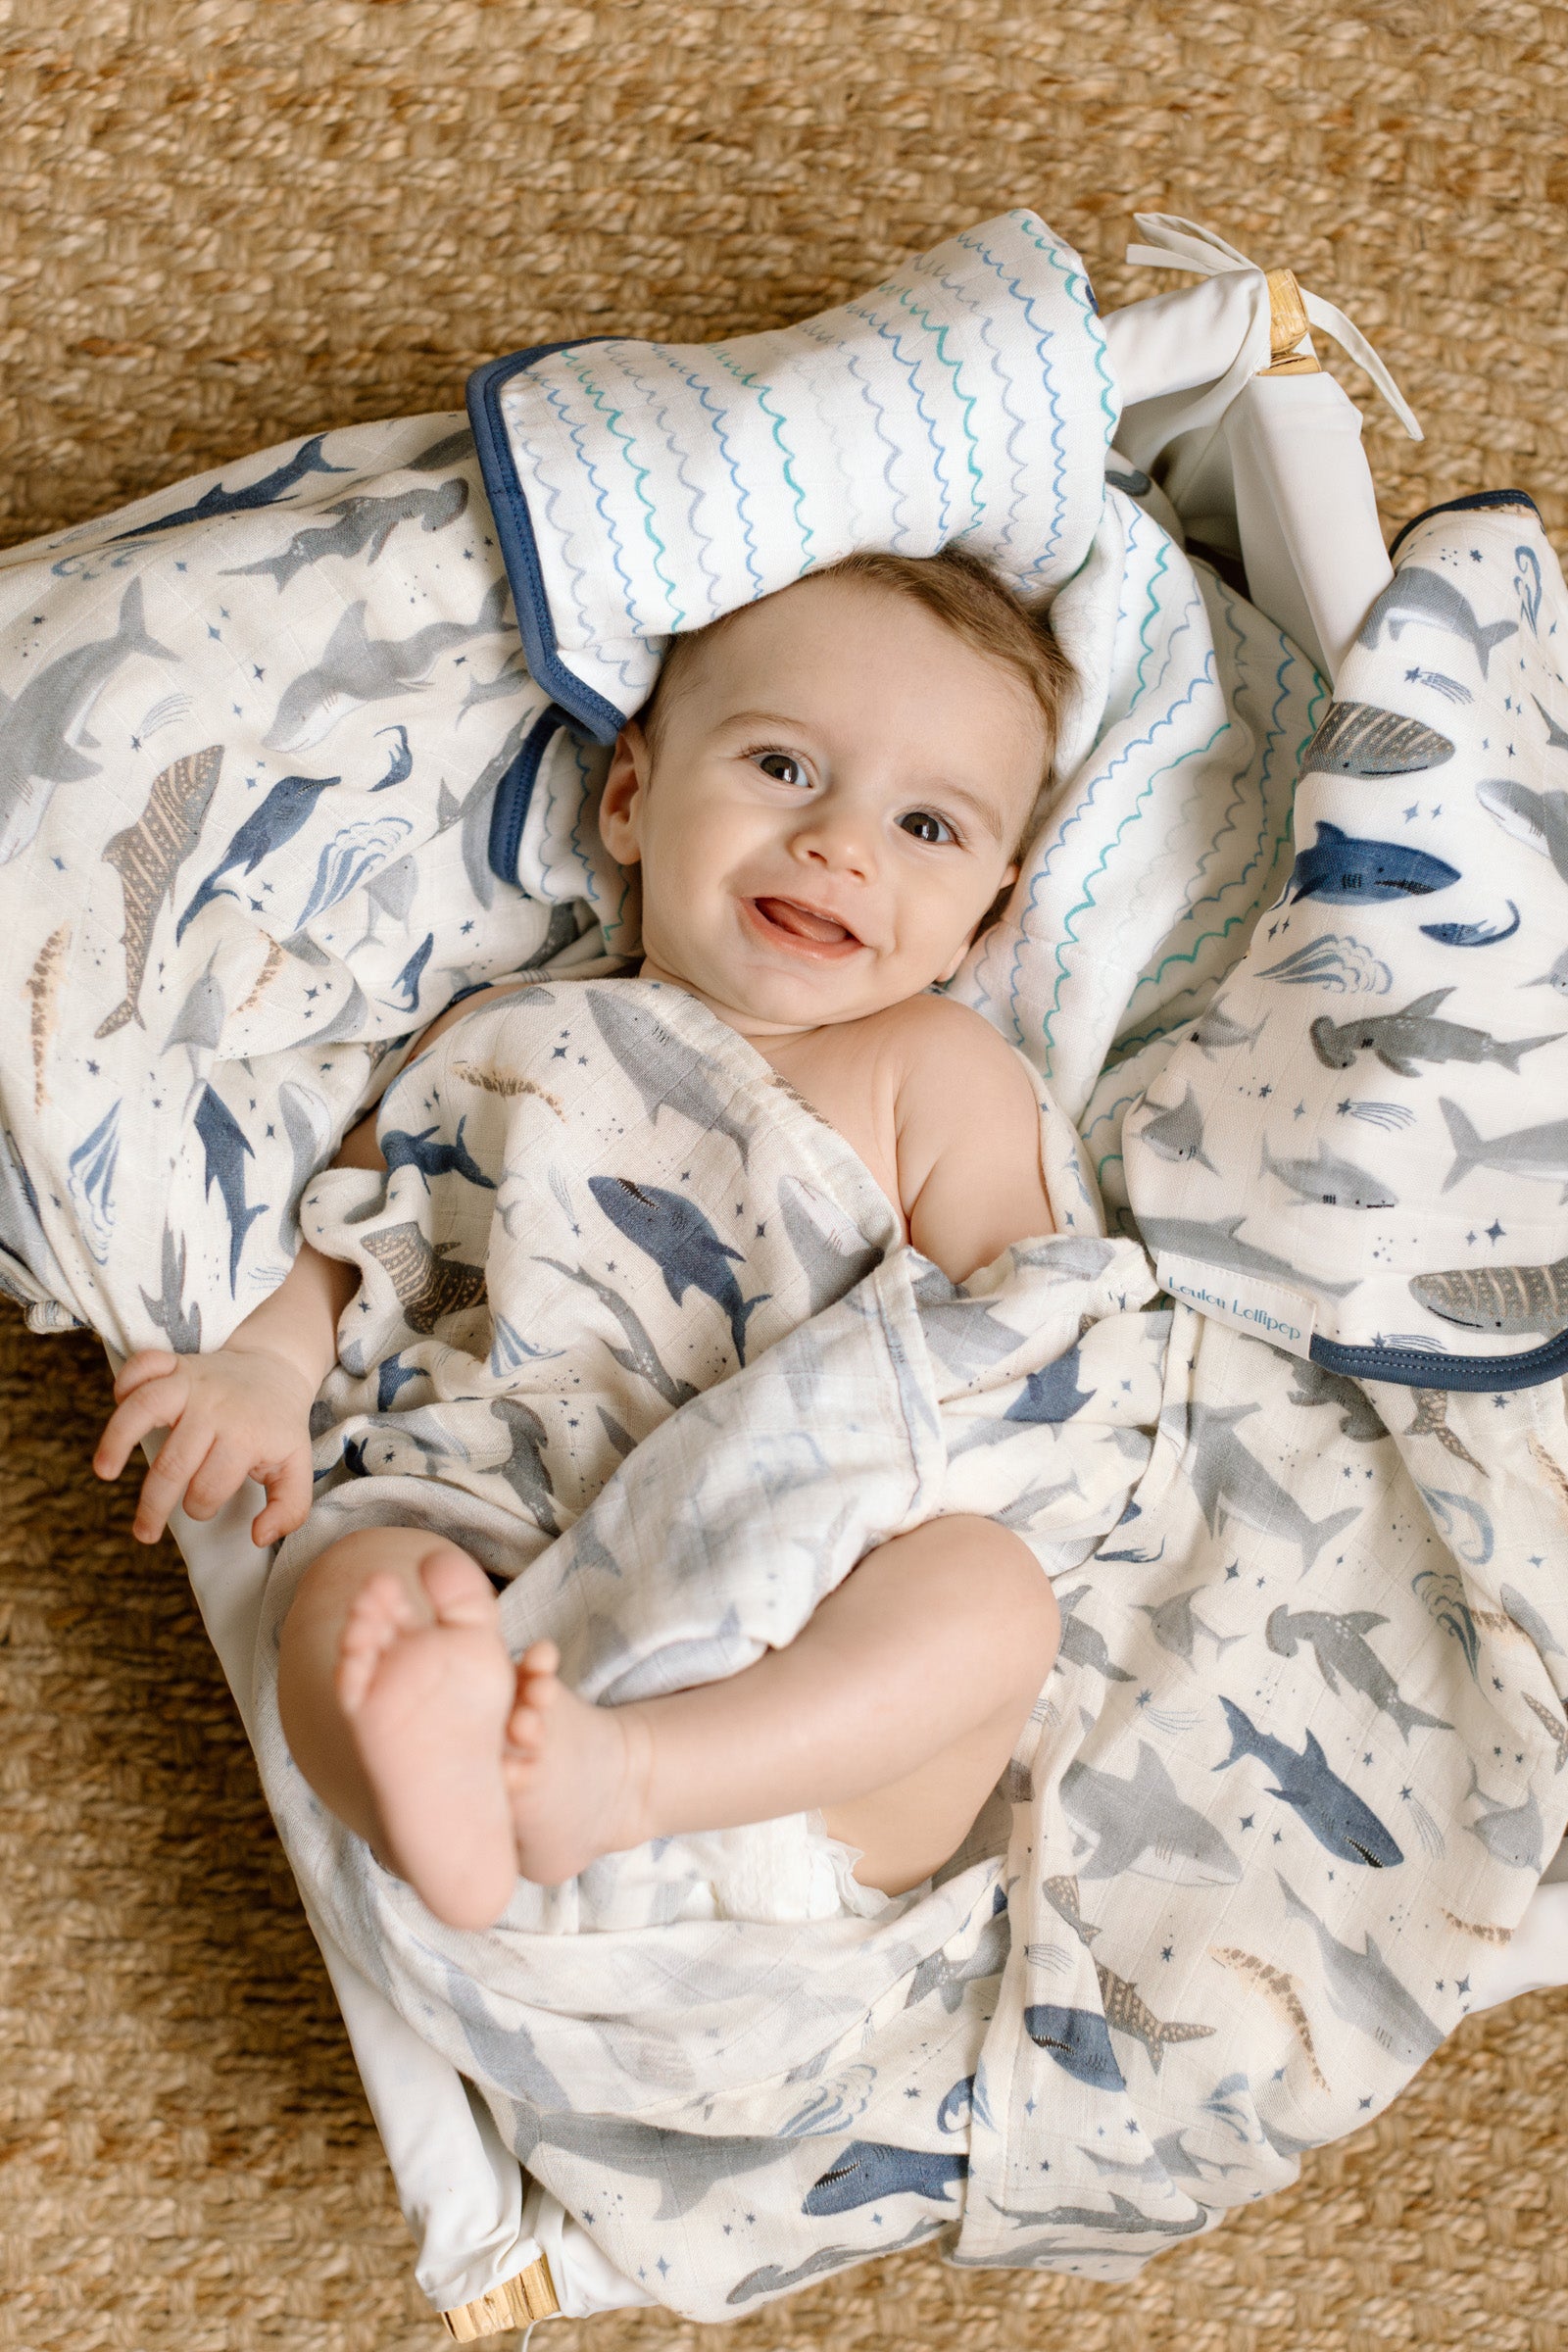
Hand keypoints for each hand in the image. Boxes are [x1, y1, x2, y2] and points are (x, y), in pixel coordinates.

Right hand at [94, 1343, 320, 1547]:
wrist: (277, 1370)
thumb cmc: (279, 1428)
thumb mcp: (297, 1468)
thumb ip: (289, 1509)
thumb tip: (258, 1537)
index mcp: (245, 1437)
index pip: (209, 1486)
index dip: (200, 1507)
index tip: (199, 1507)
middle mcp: (216, 1408)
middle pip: (173, 1463)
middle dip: (154, 1506)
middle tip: (144, 1532)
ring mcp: (193, 1382)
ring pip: (145, 1407)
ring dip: (117, 1441)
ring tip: (105, 1472)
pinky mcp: (177, 1363)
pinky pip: (144, 1364)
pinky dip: (125, 1380)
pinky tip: (117, 1403)